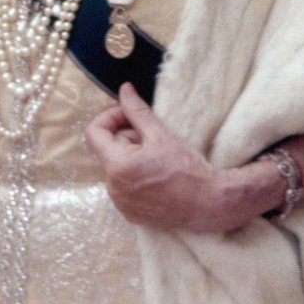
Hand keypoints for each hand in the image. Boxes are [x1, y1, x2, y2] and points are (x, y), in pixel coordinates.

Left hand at [84, 82, 239, 233]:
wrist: (209, 204)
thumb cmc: (187, 169)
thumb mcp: (160, 135)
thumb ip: (137, 111)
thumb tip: (124, 90)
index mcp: (116, 167)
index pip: (94, 132)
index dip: (110, 117)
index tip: (129, 115)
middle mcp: (112, 188)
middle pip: (107, 150)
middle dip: (126, 138)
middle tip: (153, 137)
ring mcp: (121, 204)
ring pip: (116, 168)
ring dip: (131, 157)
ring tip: (158, 157)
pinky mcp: (130, 214)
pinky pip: (124, 187)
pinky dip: (135, 176)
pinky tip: (157, 175)